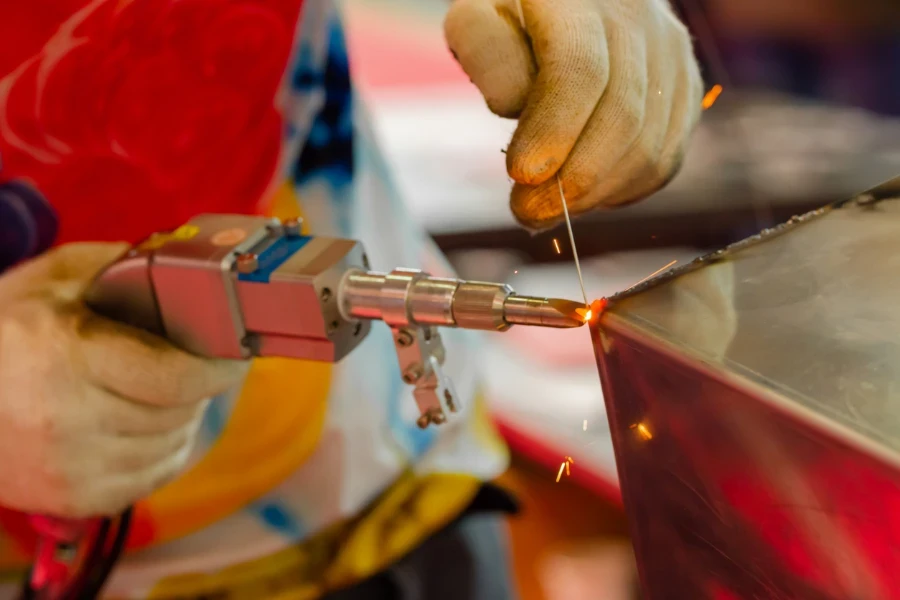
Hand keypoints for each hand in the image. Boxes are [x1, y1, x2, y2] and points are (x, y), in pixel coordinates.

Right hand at [0, 243, 247, 517]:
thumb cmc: (8, 324)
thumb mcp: (58, 276)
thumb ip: (125, 267)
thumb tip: (196, 272)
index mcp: (67, 355)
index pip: (175, 378)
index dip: (218, 367)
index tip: (236, 355)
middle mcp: (66, 418)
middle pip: (179, 412)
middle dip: (200, 386)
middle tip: (197, 365)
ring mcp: (67, 467)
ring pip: (171, 447)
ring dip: (184, 419)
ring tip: (168, 393)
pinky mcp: (69, 499)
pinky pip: (151, 478)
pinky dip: (163, 451)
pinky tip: (148, 425)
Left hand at [445, 0, 704, 228]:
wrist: (576, 6)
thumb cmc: (512, 17)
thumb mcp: (477, 18)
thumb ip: (485, 53)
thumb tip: (514, 107)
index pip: (582, 72)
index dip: (554, 132)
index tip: (519, 175)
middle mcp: (642, 19)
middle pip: (623, 117)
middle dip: (572, 178)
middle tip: (526, 211)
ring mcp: (672, 56)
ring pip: (649, 147)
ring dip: (595, 193)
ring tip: (550, 206)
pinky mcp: (686, 90)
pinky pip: (666, 159)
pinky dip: (623, 191)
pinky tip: (585, 195)